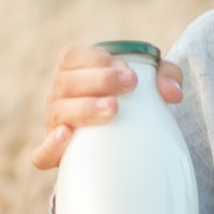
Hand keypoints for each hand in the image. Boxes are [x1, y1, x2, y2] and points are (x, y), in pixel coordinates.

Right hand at [29, 45, 187, 169]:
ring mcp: (54, 125)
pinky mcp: (55, 156)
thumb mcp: (151, 85)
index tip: (127, 69)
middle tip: (129, 84)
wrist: (124, 146)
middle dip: (98, 81)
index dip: (95, 59)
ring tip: (113, 109)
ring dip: (84, 108)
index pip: (71, 57)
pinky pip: (41, 154)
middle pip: (66, 83)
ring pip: (57, 113)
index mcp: (73, 72)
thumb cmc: (133, 104)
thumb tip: (172, 93)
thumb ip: (165, 77)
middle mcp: (58, 96)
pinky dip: (51, 145)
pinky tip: (68, 136)